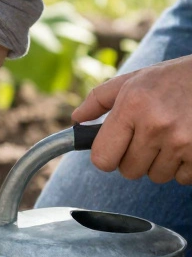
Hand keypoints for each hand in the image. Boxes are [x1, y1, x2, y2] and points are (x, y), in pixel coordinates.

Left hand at [74, 55, 191, 183]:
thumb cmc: (178, 78)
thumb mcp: (138, 79)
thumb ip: (101, 98)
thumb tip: (76, 120)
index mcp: (133, 105)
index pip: (102, 159)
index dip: (108, 157)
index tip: (117, 149)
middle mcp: (156, 124)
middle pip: (129, 171)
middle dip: (137, 158)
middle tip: (153, 137)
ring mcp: (182, 141)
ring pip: (157, 176)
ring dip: (163, 163)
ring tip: (176, 136)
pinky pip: (183, 178)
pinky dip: (186, 167)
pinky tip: (191, 143)